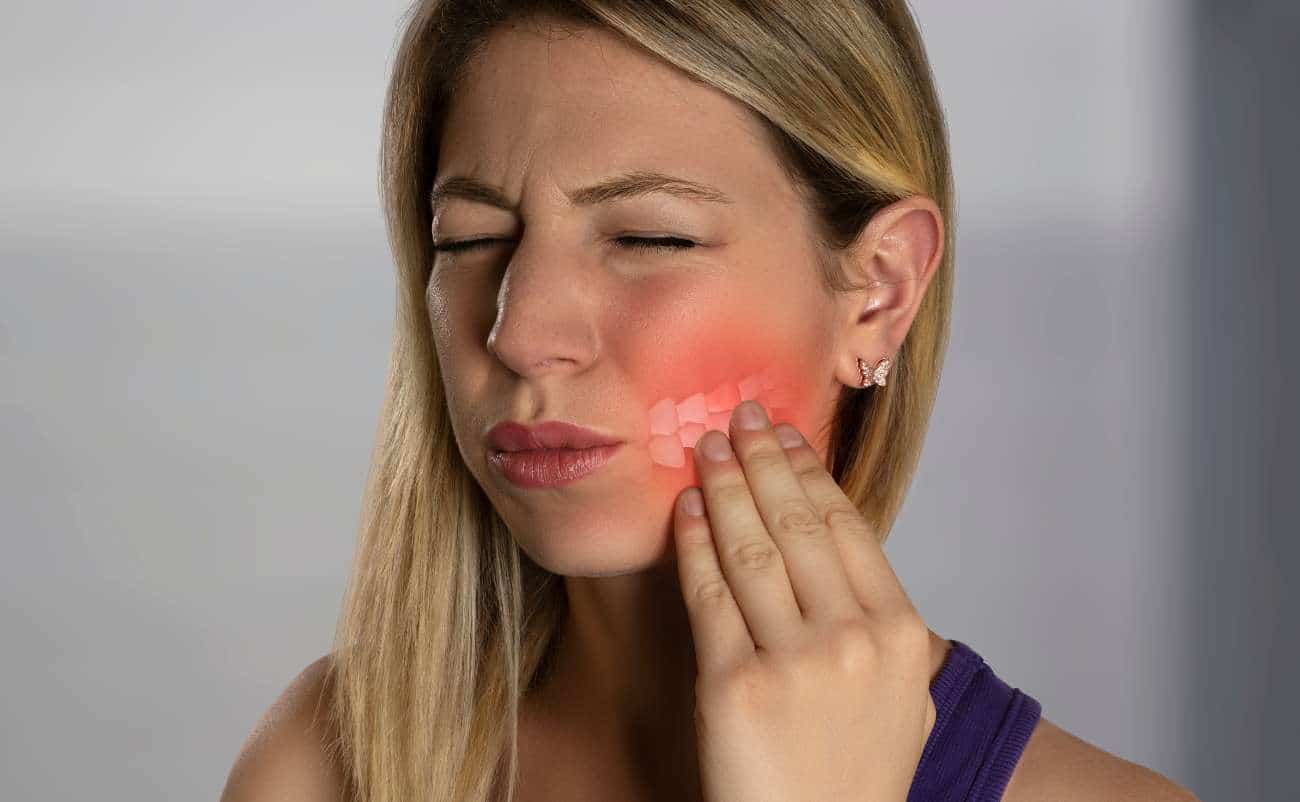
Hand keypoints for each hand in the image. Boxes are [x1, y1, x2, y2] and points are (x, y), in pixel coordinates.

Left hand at [673, 399, 935, 801]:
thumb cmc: (853, 777)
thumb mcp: (900, 701)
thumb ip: (888, 629)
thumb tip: (852, 555)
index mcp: (899, 634)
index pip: (847, 529)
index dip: (810, 473)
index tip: (786, 436)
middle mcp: (853, 640)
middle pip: (799, 525)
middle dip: (763, 460)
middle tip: (740, 416)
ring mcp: (794, 662)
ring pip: (752, 549)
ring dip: (724, 486)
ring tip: (705, 446)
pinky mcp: (734, 687)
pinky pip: (709, 597)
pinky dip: (694, 545)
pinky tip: (685, 509)